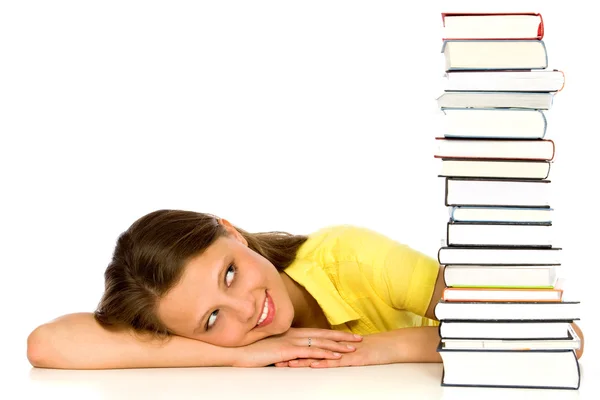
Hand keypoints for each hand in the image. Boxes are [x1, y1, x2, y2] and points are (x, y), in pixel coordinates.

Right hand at [231, 327, 362, 367]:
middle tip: (359, 339)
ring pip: (321, 342)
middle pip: (324, 335)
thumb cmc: (251, 349)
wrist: (238, 349)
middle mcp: (295, 334)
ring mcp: (292, 341)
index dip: (333, 335)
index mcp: (291, 333)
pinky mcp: (288, 350)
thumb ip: (283, 347)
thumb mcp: (271, 346)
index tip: (346, 335)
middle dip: (343, 338)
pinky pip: (311, 351)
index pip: (317, 333)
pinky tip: (336, 356)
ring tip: (354, 348)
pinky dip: (325, 353)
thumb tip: (291, 353)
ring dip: (339, 345)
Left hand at [275, 330, 400, 367]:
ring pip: (319, 355)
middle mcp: (336, 346)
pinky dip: (323, 363)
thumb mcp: (350, 351)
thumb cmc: (374, 349)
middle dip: (292, 354)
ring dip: (302, 359)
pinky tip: (312, 365)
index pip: (309, 345)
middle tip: (274, 357)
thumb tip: (323, 356)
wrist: (392, 345)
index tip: (277, 351)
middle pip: (310, 349)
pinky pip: (336, 362)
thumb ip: (336, 352)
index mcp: (333, 344)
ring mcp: (344, 352)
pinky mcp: (353, 359)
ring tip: (286, 363)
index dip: (293, 348)